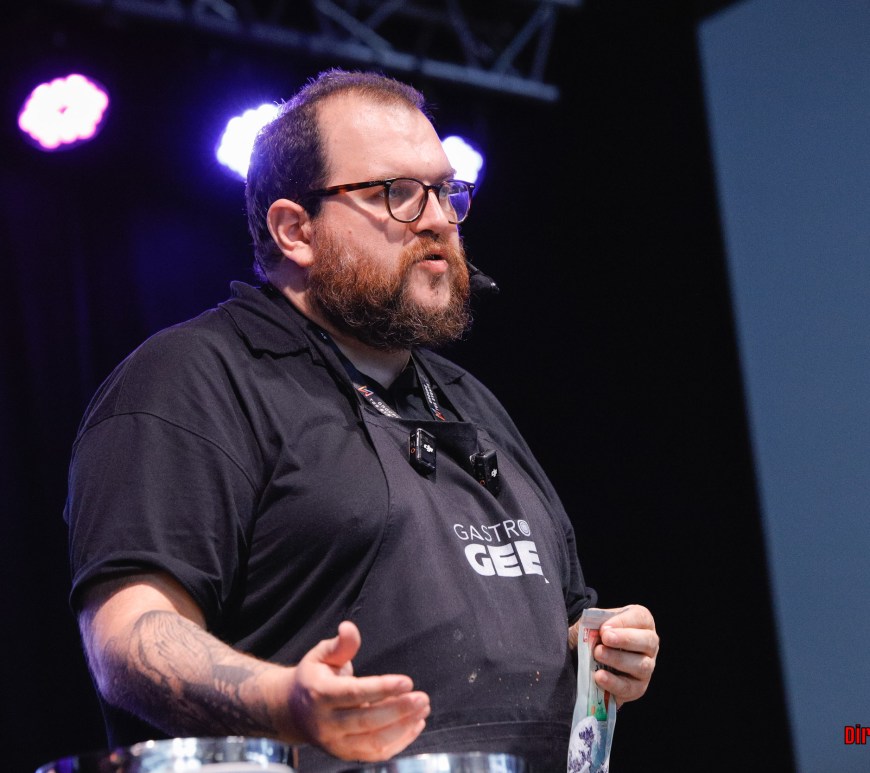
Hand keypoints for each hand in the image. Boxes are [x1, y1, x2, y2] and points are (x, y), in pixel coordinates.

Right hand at [280, 621, 429, 760]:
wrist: (291, 712)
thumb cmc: (312, 678)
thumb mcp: (321, 655)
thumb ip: (340, 644)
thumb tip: (349, 628)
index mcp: (319, 694)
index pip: (354, 693)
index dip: (382, 688)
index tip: (407, 681)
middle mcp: (326, 722)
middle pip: (367, 721)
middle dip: (398, 710)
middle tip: (422, 698)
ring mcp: (335, 743)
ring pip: (374, 741)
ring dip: (403, 727)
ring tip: (422, 710)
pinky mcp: (345, 754)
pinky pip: (375, 754)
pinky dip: (399, 742)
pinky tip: (415, 725)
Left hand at [591, 604, 658, 706]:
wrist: (580, 658)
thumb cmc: (591, 635)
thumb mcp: (591, 623)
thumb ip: (595, 621)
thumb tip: (598, 626)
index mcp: (640, 623)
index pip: (640, 617)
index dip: (623, 621)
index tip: (604, 628)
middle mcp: (649, 645)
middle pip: (648, 641)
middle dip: (626, 639)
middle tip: (605, 638)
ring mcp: (646, 667)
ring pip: (641, 665)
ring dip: (618, 659)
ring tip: (598, 654)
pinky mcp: (637, 688)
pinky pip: (629, 687)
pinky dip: (613, 682)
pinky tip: (599, 676)